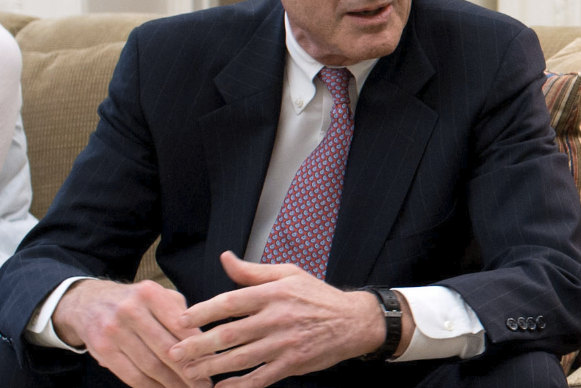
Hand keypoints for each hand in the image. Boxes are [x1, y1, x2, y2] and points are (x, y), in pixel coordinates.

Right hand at [52, 278, 208, 387]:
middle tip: (205, 384)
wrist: (88, 302)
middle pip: (166, 348)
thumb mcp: (157, 295)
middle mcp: (130, 310)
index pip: (180, 325)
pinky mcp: (102, 350)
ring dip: (172, 383)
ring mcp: (114, 331)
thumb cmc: (135, 301)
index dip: (198, 346)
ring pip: (149, 365)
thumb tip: (206, 341)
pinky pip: (131, 375)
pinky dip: (150, 387)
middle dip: (188, 370)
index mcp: (150, 293)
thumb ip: (180, 313)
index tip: (213, 362)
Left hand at [169, 251, 386, 386]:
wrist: (353, 321)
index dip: (203, 311)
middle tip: (175, 352)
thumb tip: (224, 259)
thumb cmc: (318, 296)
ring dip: (211, 367)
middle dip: (198, 345)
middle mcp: (277, 318)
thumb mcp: (288, 274)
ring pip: (240, 358)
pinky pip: (259, 377)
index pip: (231, 301)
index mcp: (274, 293)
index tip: (182, 319)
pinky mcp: (292, 364)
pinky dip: (239, 385)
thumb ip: (253, 272)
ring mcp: (284, 343)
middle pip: (229, 334)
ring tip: (189, 373)